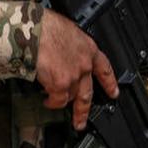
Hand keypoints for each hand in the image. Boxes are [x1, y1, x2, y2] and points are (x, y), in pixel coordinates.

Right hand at [35, 10, 118, 128]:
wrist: (33, 30)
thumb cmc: (43, 26)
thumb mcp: (66, 31)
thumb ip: (70, 47)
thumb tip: (64, 54)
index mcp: (88, 48)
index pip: (104, 68)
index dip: (110, 82)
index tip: (114, 93)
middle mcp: (84, 64)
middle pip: (88, 92)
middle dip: (84, 109)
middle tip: (81, 121)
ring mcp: (74, 76)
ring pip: (71, 97)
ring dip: (61, 102)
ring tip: (52, 103)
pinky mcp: (61, 84)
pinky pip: (57, 100)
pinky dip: (51, 102)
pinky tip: (47, 101)